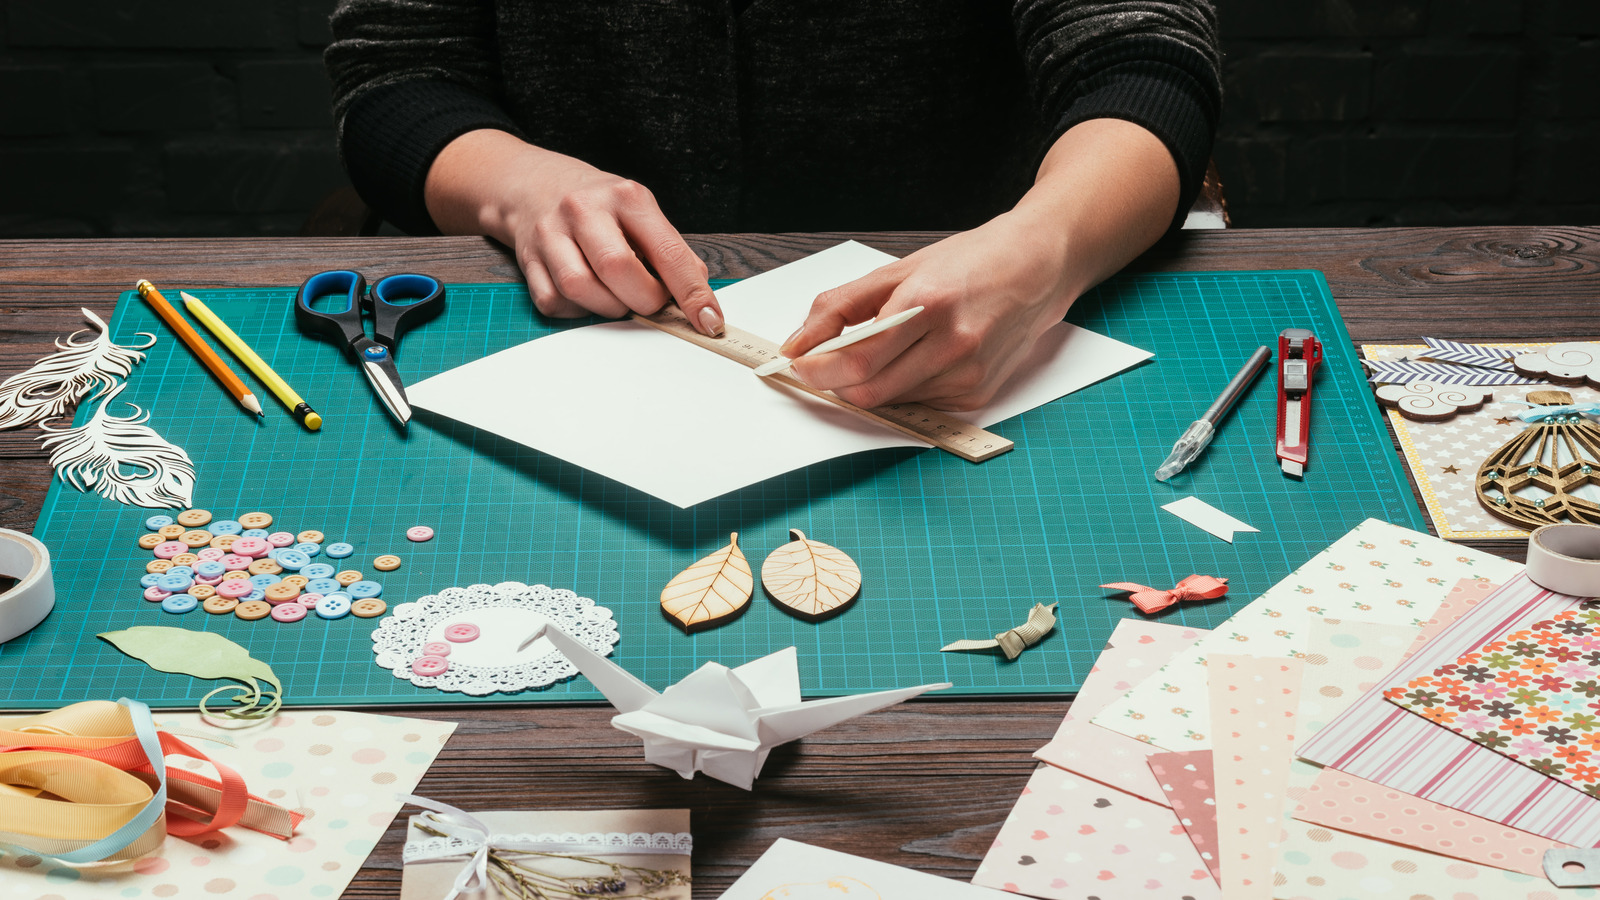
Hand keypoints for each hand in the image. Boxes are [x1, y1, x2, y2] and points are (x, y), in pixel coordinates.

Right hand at [425, 130, 724, 334]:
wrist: (533, 185)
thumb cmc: (598, 205)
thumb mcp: (640, 210)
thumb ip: (669, 250)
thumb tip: (698, 295)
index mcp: (626, 196)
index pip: (665, 251)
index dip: (691, 292)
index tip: (708, 319)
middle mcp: (585, 209)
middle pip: (618, 270)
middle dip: (644, 300)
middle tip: (651, 301)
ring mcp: (551, 233)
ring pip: (581, 289)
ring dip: (609, 307)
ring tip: (618, 297)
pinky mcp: (528, 260)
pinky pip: (555, 301)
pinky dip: (578, 310)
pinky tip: (588, 295)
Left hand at [781, 118, 1179, 410]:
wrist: (1040, 266)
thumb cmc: (971, 262)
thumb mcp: (898, 269)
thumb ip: (839, 307)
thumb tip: (797, 343)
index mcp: (928, 303)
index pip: (857, 359)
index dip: (817, 370)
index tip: (798, 365)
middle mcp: (953, 343)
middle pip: (869, 390)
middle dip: (836, 383)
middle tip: (825, 364)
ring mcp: (969, 373)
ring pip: (891, 401)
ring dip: (872, 384)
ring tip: (885, 350)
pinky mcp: (979, 392)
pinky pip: (920, 404)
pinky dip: (905, 387)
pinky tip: (921, 358)